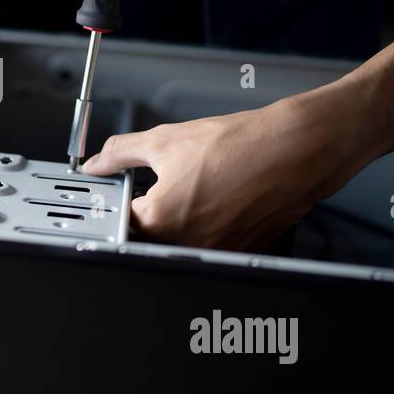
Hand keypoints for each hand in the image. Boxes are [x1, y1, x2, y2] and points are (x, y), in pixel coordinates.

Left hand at [81, 92, 366, 251]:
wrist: (295, 150)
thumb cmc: (240, 146)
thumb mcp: (165, 140)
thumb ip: (121, 153)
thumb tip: (98, 162)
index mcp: (159, 222)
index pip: (122, 222)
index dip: (121, 201)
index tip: (125, 189)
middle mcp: (186, 246)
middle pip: (149, 238)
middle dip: (149, 213)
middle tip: (165, 185)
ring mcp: (215, 253)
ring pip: (180, 243)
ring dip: (180, 221)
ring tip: (200, 188)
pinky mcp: (239, 252)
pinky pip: (210, 245)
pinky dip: (208, 225)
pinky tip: (220, 197)